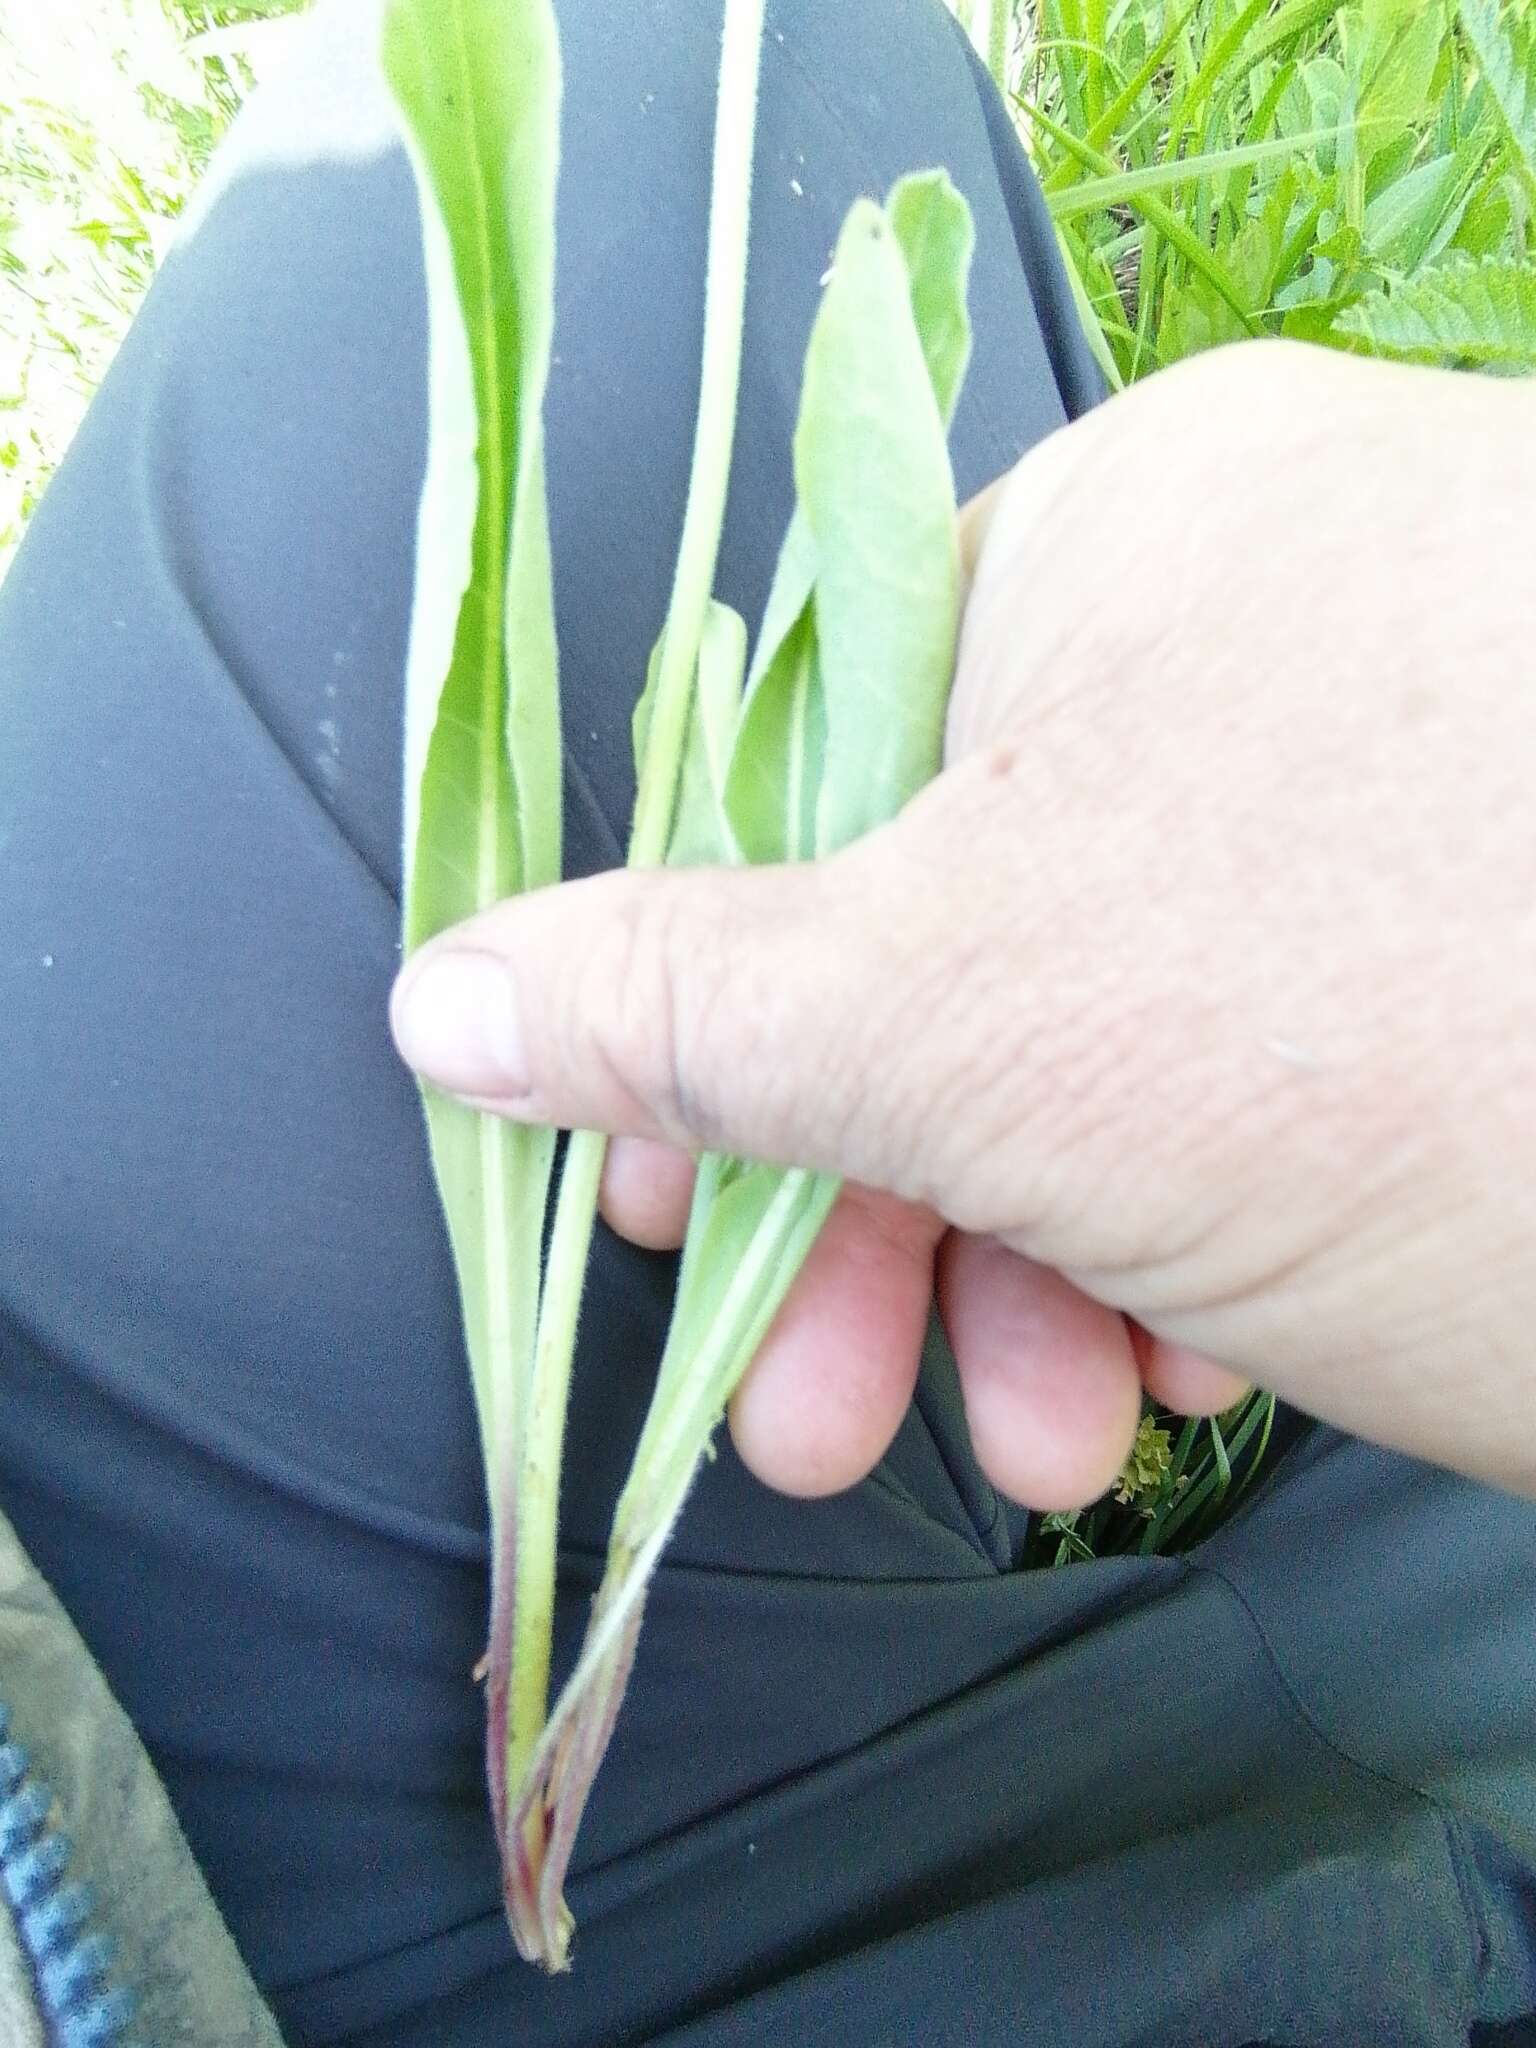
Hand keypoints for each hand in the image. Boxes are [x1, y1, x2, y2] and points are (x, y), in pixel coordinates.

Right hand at [392, 341, 1535, 1502]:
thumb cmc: (1415, 1034)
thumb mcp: (971, 1024)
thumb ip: (686, 1005)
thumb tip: (448, 996)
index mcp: (1132, 539)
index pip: (810, 758)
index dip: (706, 1000)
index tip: (660, 1189)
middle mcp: (1271, 626)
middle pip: (959, 924)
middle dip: (869, 1199)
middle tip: (801, 1392)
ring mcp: (1399, 786)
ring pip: (1110, 1028)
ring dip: (1021, 1262)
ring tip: (1022, 1433)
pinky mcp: (1486, 942)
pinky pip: (1260, 1070)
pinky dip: (1184, 1237)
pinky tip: (1166, 1372)